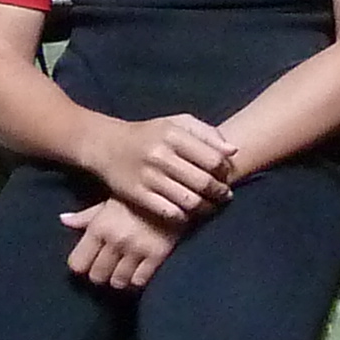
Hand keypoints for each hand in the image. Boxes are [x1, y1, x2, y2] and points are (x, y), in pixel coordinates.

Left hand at [61, 194, 176, 289]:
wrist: (176, 190)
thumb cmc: (138, 196)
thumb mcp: (109, 201)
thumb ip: (86, 216)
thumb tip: (63, 220)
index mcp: (99, 226)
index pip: (77, 264)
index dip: (82, 265)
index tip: (89, 261)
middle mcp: (115, 240)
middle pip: (97, 277)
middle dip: (101, 274)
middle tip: (108, 267)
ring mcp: (136, 249)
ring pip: (117, 282)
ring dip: (119, 278)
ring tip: (124, 270)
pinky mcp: (157, 255)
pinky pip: (139, 281)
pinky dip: (137, 279)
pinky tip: (139, 270)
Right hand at [86, 110, 236, 223]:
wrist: (106, 145)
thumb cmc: (149, 134)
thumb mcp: (176, 123)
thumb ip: (206, 133)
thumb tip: (233, 151)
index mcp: (173, 134)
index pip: (213, 158)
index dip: (225, 170)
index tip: (226, 175)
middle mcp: (161, 155)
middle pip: (204, 182)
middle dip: (220, 192)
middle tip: (225, 195)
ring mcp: (148, 177)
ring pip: (190, 201)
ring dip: (206, 207)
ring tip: (210, 205)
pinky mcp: (137, 195)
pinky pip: (170, 212)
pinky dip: (184, 216)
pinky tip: (188, 212)